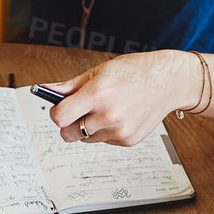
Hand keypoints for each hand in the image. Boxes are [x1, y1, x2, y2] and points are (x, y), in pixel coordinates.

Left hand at [45, 50, 189, 146]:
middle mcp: (108, 115)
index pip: (60, 117)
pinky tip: (120, 115)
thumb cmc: (134, 72)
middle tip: (79, 112)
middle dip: (68, 124)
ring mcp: (119, 131)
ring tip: (106, 109)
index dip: (56, 113)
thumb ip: (70, 86)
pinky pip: (103, 141)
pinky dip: (105, 131)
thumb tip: (45, 90)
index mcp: (98, 94)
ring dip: (88, 128)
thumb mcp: (99, 72)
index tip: (59, 109)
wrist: (168, 81)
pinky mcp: (128, 140)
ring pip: (85, 139)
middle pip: (68, 134)